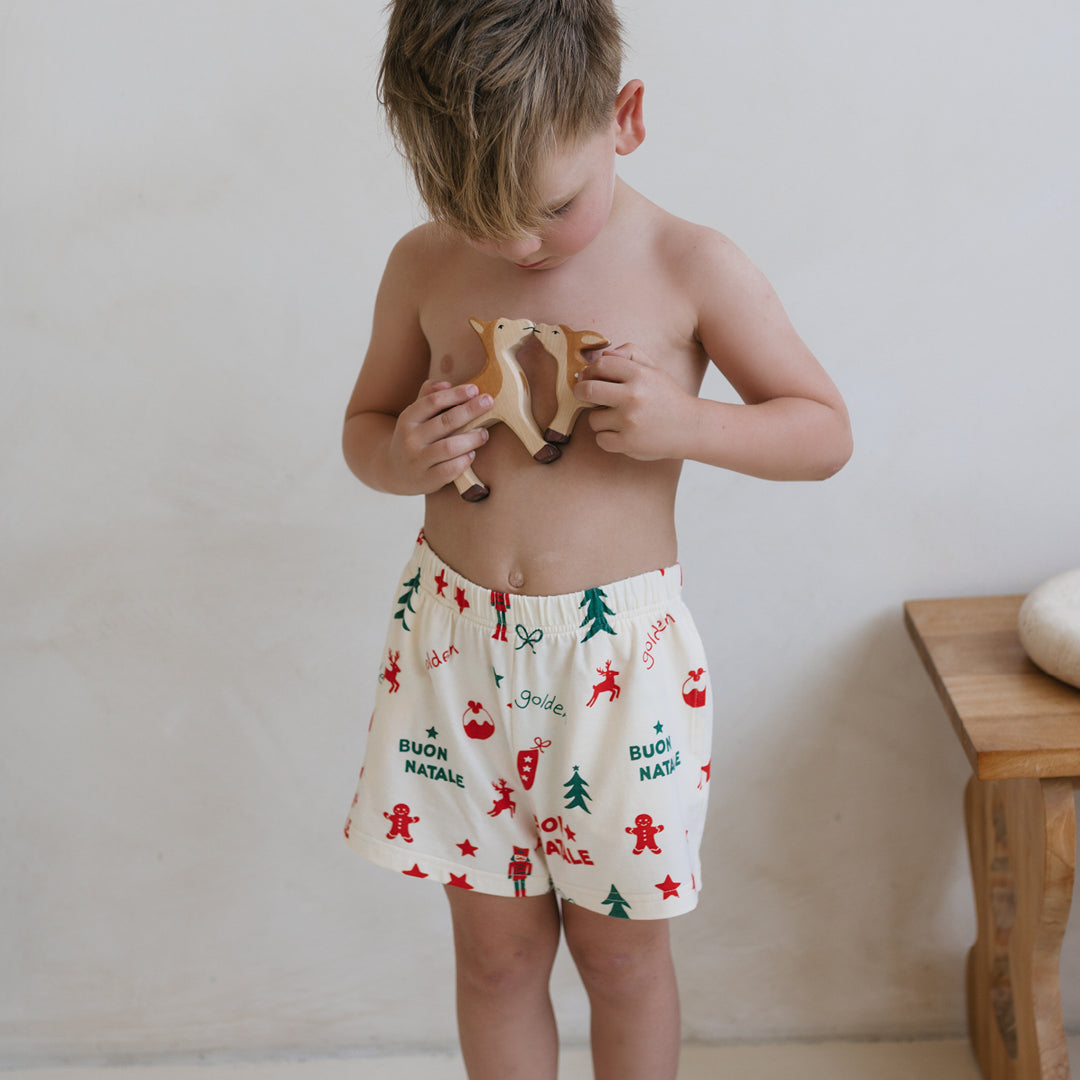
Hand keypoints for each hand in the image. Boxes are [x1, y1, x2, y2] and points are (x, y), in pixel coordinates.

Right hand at [385, 380, 493, 493]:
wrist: (394, 471)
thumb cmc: (412, 438)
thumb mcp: (414, 416)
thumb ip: (428, 397)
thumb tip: (446, 384)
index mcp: (408, 419)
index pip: (432, 401)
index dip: (455, 394)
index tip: (475, 389)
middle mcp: (410, 439)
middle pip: (445, 422)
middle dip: (470, 410)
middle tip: (489, 402)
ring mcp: (418, 461)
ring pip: (449, 447)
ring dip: (471, 438)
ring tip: (484, 433)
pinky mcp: (427, 480)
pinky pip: (450, 469)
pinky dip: (464, 460)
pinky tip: (472, 454)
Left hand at [574, 345, 695, 460]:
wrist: (690, 427)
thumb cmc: (666, 397)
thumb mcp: (654, 369)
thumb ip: (630, 353)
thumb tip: (601, 355)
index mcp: (639, 375)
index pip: (600, 365)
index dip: (591, 371)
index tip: (590, 378)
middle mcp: (633, 396)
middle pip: (587, 390)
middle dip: (581, 392)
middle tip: (584, 395)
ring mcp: (629, 421)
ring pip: (593, 418)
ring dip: (600, 419)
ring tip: (617, 419)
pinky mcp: (627, 443)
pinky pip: (600, 439)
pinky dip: (608, 438)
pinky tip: (622, 433)